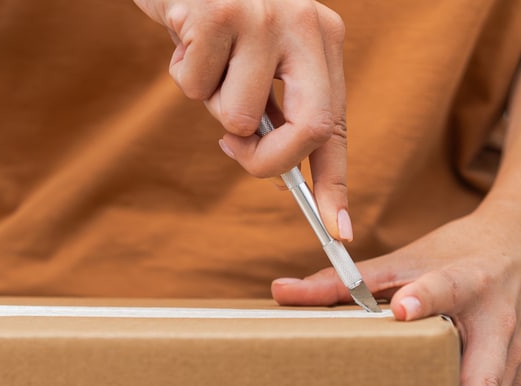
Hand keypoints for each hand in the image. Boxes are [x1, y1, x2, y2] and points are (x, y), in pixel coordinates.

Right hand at [132, 0, 351, 239]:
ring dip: (208, 102)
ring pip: (238, 116)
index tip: (338, 230)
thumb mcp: (254, 56)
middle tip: (234, 151)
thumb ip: (270, 106)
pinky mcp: (218, 14)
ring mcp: (265, 17)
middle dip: (268, 161)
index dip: (335, 182)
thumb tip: (281, 174)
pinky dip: (182, 73)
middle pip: (311, 129)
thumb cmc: (213, 14)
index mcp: (322, 38)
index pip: (335, 124)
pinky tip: (184, 37)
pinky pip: (195, 87)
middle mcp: (305, 25)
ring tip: (202, 58)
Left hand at [270, 201, 520, 385]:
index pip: (446, 287)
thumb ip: (343, 282)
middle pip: (483, 380)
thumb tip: (279, 290)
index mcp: (468, 281)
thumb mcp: (405, 259)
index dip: (426, 296)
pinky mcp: (512, 380)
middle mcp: (497, 326)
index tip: (404, 310)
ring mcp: (510, 358)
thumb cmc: (459, 254)